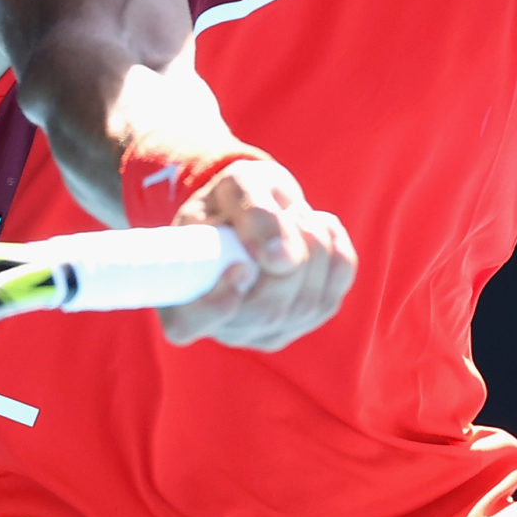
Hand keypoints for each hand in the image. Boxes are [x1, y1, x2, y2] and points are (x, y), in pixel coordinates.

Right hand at [157, 159, 356, 350]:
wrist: (259, 203)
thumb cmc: (235, 197)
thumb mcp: (237, 185)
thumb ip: (253, 212)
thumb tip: (280, 257)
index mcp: (181, 292)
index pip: (186, 324)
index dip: (213, 305)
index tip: (240, 267)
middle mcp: (221, 323)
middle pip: (264, 312)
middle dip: (289, 255)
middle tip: (291, 213)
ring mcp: (264, 331)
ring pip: (305, 306)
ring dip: (315, 249)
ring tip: (299, 216)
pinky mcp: (303, 322)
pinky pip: (332, 296)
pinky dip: (335, 254)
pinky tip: (318, 230)